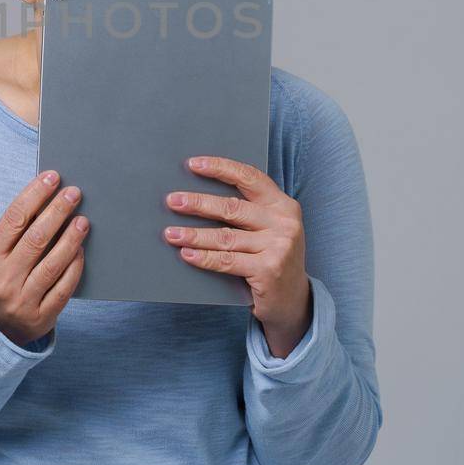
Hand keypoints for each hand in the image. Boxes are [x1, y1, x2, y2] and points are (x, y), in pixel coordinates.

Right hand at [0, 170, 89, 347]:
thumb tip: (46, 199)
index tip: (52, 177)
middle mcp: (4, 280)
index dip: (34, 195)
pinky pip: (63, 288)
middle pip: (35, 238)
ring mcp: (22, 301)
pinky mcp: (41, 317)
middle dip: (57, 211)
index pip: (13, 219)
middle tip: (74, 193)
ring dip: (71, 238)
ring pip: (52, 264)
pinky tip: (82, 250)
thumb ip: (14, 234)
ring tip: (83, 220)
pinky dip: (74, 267)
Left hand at [163, 155, 312, 358]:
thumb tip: (198, 196)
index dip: (220, 168)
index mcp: (283, 205)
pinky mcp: (268, 270)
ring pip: (225, 237)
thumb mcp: (269, 228)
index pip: (249, 177)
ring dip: (193, 234)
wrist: (293, 300)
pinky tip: (186, 253)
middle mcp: (284, 223)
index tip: (193, 164)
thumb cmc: (272, 257)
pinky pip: (227, 261)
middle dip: (198, 203)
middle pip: (232, 207)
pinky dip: (203, 257)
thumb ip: (247, 211)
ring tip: (170, 233)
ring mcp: (278, 247)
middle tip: (172, 201)